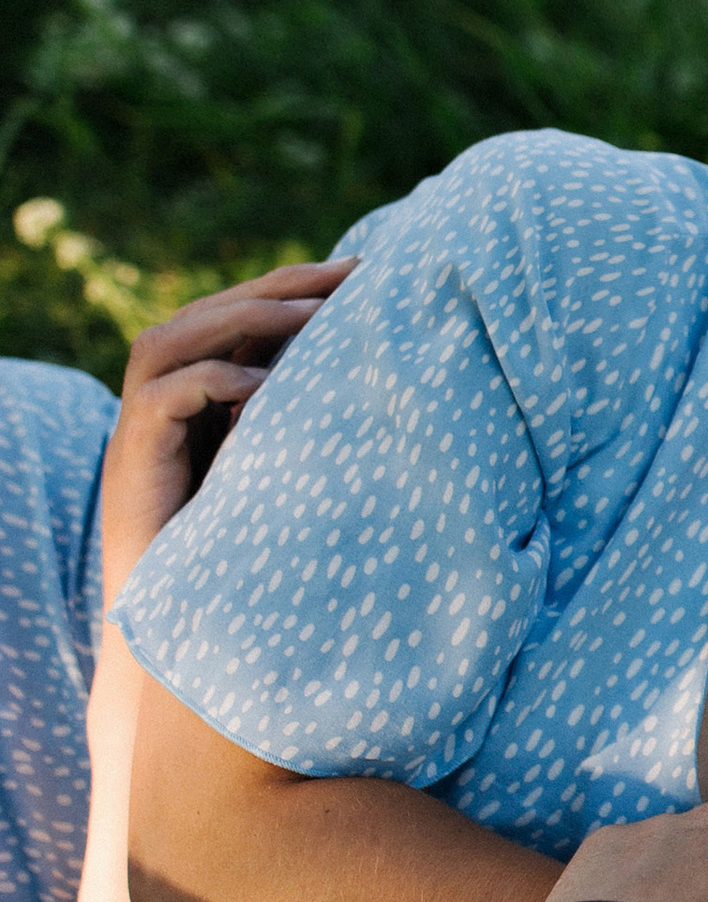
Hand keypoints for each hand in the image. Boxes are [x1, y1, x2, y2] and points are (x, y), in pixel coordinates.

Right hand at [98, 259, 354, 610]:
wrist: (189, 630)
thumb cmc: (254, 556)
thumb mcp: (289, 471)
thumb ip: (307, 420)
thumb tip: (384, 371)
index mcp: (198, 398)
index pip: (236, 318)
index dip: (293, 288)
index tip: (364, 270)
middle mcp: (161, 402)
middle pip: (205, 314)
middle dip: (278, 287)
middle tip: (350, 271)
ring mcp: (139, 429)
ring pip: (170, 339)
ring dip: (242, 318)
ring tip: (313, 313)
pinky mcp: (130, 459)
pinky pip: (161, 396)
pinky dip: (211, 380)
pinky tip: (262, 386)